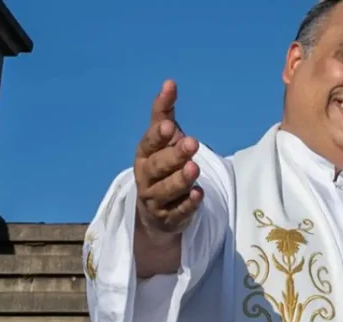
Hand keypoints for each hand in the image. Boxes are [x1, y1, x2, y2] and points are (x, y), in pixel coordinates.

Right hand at [134, 80, 202, 240]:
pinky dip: (187, 204)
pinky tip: (198, 194)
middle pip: (157, 167)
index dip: (157, 136)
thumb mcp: (163, 138)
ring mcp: (156, 199)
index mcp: (144, 155)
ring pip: (166, 190)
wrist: (157, 209)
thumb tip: (170, 82)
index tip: (170, 126)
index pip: (148, 143)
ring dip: (180, 179)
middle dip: (173, 155)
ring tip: (195, 168)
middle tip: (192, 143)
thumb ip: (165, 112)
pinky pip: (177, 212)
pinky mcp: (170, 218)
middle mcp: (146, 177)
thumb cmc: (162, 164)